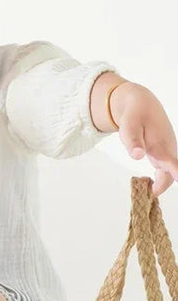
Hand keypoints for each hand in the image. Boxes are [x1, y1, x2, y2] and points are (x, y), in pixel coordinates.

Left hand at [112, 82, 177, 196]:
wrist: (141, 104)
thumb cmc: (134, 115)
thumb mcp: (129, 126)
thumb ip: (133, 142)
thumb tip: (137, 156)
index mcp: (160, 145)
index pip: (173, 164)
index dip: (177, 173)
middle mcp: (168, 150)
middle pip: (169, 175)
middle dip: (161, 186)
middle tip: (146, 196)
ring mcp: (167, 151)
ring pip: (168, 173)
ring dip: (160, 183)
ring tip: (146, 193)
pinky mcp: (164, 152)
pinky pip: (165, 169)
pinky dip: (159, 178)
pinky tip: (148, 185)